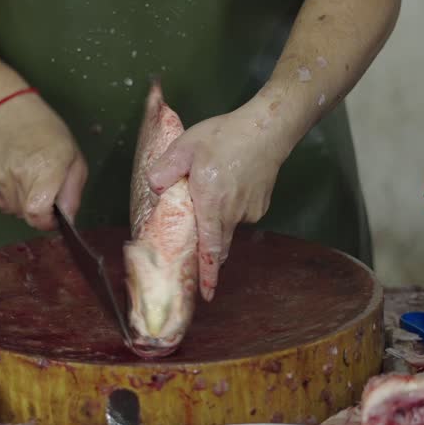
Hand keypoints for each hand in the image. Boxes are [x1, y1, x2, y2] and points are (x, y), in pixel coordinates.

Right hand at [0, 94, 87, 230]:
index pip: (37, 214)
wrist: (9, 114)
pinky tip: (17, 178)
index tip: (55, 216)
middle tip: (47, 192)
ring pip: (15, 212)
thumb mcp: (73, 157)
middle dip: (41, 212)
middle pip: (28, 216)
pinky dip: (12, 199)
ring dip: (26, 204)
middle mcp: (19, 175)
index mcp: (45, 168)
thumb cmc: (46, 133)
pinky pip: (3, 204)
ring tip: (31, 179)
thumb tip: (68, 218)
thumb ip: (72, 192)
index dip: (48, 222)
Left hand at [146, 104, 291, 300]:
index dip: (207, 274)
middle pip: (218, 243)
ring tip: (214, 188)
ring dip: (218, 218)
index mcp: (211, 203)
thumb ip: (165, 169)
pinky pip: (241, 213)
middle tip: (198, 260)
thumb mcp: (185, 146)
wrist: (268, 128)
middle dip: (208, 255)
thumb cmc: (225, 136)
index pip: (209, 248)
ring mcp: (250, 211)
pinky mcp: (261, 205)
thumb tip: (155, 188)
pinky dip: (231, 206)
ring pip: (228, 225)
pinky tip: (230, 183)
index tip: (206, 295)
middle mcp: (232, 213)